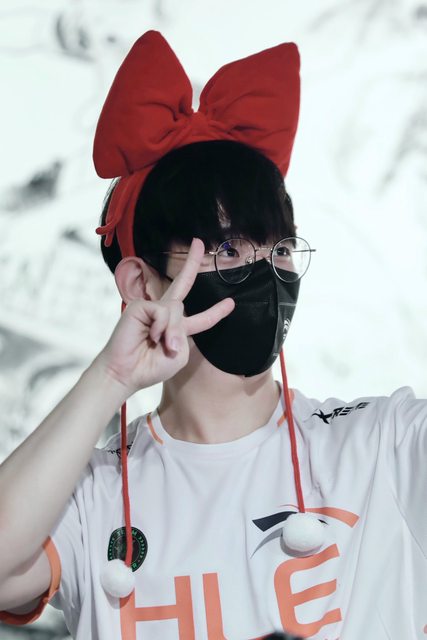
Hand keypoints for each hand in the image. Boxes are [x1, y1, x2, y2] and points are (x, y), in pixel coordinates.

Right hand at [95, 238, 234, 395]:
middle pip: (182, 284)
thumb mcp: (178, 355)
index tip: (230, 303)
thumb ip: (182, 334)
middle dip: (192, 262)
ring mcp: (151, 308)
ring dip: (172, 331)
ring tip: (163, 345)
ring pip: (177, 309)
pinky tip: (151, 336)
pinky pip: (163, 311)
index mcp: (176, 327)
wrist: (125, 374)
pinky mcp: (139, 306)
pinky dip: (161, 327)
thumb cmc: (149, 368)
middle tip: (200, 243)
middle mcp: (164, 313)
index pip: (199, 318)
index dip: (215, 312)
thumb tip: (170, 315)